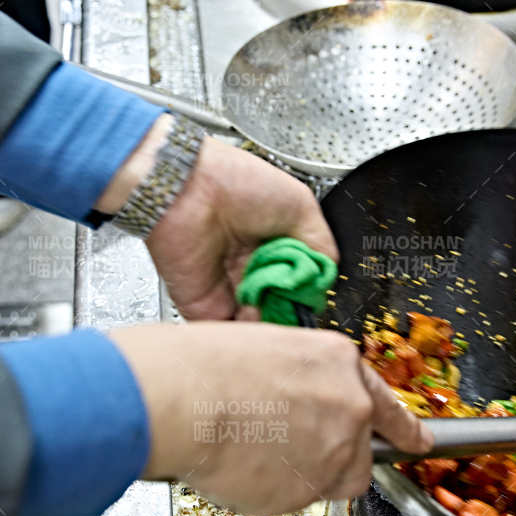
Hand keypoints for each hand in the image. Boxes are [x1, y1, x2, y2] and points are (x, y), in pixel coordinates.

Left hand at [96, 117, 336, 320]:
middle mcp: (251, 269)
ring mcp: (229, 290)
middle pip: (283, 306)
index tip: (313, 290)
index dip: (309, 289)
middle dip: (293, 307)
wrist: (188, 188)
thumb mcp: (300, 206)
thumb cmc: (236, 183)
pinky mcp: (205, 307)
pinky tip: (261, 313)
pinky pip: (232, 332)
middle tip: (295, 296)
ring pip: (261, 323)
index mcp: (273, 246)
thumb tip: (326, 277)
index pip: (300, 283)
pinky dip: (249, 332)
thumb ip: (319, 247)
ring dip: (274, 320)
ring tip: (278, 302)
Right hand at [109, 322, 431, 515]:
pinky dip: (268, 491)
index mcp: (339, 363)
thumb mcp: (268, 350)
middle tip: (287, 451)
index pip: (387, 406)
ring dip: (298, 476)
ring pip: (327, 482)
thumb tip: (298, 404)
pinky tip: (240, 466)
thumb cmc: (204, 365)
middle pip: (359, 455)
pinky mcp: (306, 491)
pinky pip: (292, 499)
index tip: (419, 443)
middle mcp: (348, 409)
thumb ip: (302, 380)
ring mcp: (332, 453)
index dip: (404, 430)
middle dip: (330, 460)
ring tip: (252, 453)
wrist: (181, 398)